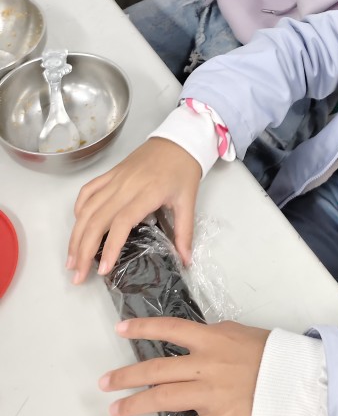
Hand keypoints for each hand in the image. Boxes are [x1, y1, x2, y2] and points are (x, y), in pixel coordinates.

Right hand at [67, 138, 201, 284]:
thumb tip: (186, 260)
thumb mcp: (188, 201)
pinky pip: (88, 190)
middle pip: (97, 219)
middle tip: (77, 275)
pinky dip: (79, 209)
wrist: (179, 139)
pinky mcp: (110, 173)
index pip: (122, 222)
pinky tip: (78, 226)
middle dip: (83, 250)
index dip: (110, 247)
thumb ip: (185, 232)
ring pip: (87, 208)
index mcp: (147, 193)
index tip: (103, 270)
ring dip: (75, 235)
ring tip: (71, 260)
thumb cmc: (184, 170)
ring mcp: (115, 178)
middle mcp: (126, 186)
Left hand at [100, 317, 267, 415]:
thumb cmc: (269, 353)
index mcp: (211, 339)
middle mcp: (205, 365)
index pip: (169, 329)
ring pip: (161, 398)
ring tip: (115, 410)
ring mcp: (209, 394)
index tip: (121, 328)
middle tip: (106, 382)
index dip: (142, 328)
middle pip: (156, 369)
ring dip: (134, 404)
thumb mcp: (238, 333)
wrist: (294, 379)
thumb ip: (212, 337)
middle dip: (127, 376)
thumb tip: (192, 341)